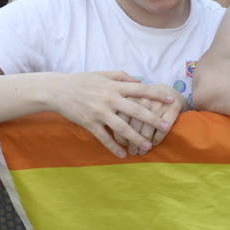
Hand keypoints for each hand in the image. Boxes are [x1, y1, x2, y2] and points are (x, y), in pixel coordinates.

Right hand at [49, 71, 180, 157]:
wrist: (57, 90)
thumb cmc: (82, 81)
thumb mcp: (103, 74)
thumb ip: (122, 76)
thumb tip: (139, 81)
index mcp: (115, 86)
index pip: (141, 90)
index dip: (157, 95)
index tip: (172, 100)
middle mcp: (109, 99)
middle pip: (136, 111)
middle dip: (153, 120)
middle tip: (167, 127)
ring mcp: (100, 112)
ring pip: (122, 127)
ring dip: (136, 138)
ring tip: (148, 146)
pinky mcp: (90, 123)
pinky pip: (104, 137)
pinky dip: (114, 147)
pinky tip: (123, 155)